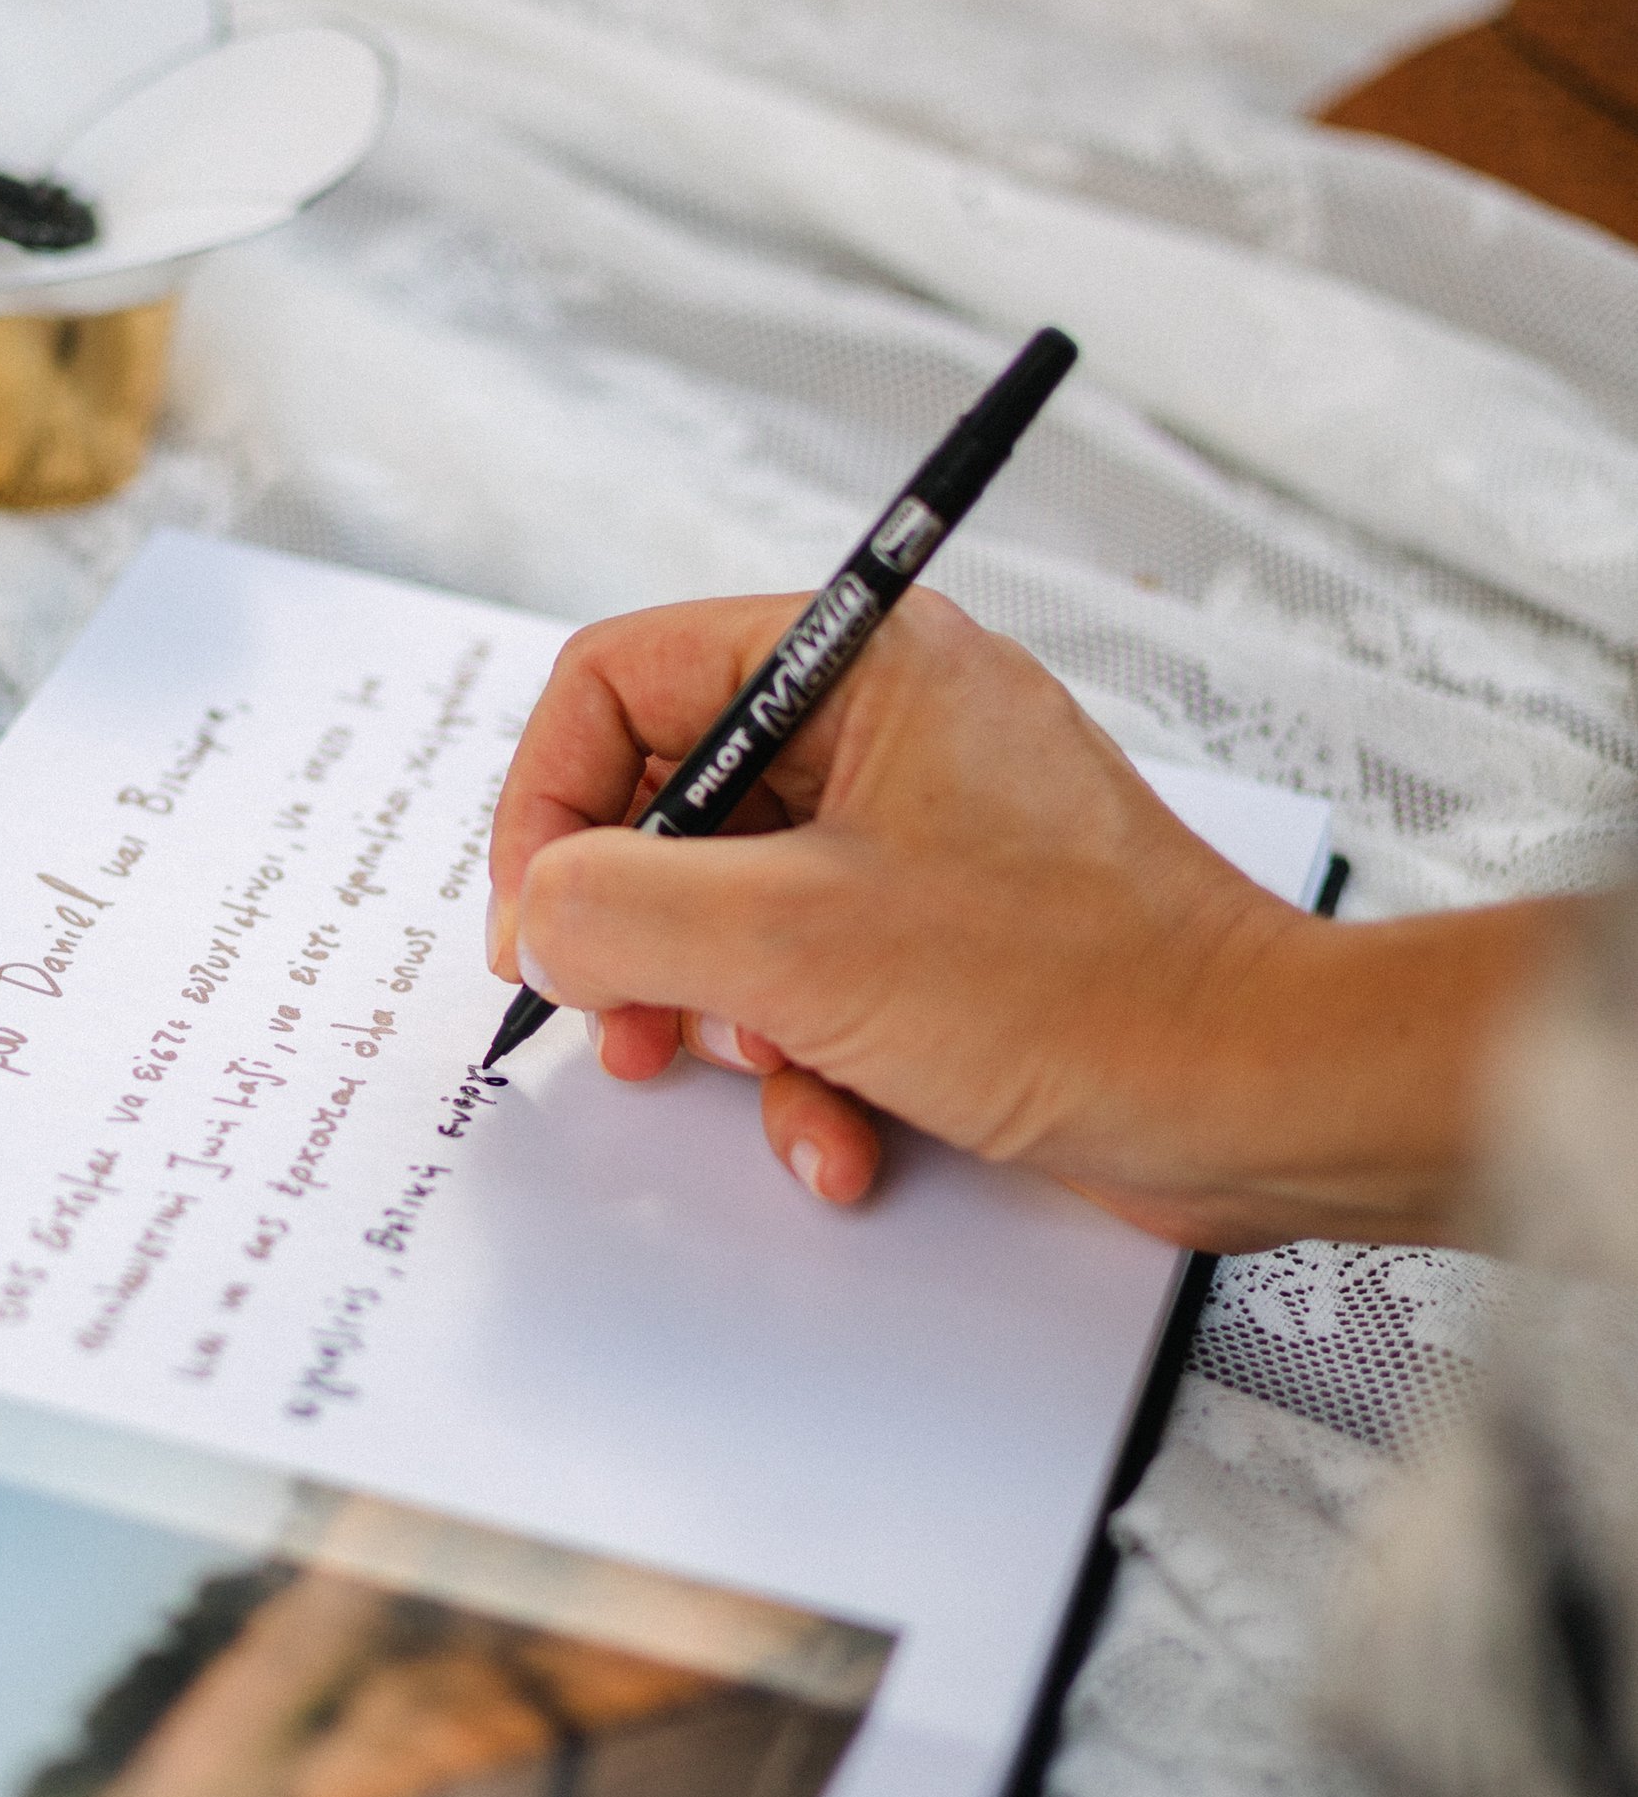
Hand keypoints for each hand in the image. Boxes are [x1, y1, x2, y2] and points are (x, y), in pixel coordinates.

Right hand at [487, 591, 1573, 1252]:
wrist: (1259, 1096)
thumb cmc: (1079, 990)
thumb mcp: (795, 945)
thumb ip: (621, 910)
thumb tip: (537, 917)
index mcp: (860, 661)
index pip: (622, 679)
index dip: (551, 805)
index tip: (539, 925)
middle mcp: (888, 726)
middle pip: (667, 808)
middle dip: (640, 939)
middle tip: (627, 1025)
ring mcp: (921, 834)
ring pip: (732, 914)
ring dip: (727, 1024)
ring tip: (764, 1080)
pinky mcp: (949, 937)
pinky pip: (815, 984)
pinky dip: (809, 1069)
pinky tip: (846, 1135)